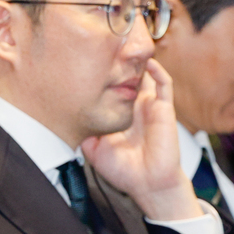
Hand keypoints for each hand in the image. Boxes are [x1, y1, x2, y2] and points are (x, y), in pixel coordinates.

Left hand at [82, 58, 201, 221]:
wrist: (149, 185)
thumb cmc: (126, 172)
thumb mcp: (94, 151)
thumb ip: (84, 132)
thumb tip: (68, 117)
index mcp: (120, 115)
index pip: (112, 89)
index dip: (104, 76)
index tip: (90, 63)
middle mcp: (135, 108)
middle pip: (129, 77)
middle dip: (121, 63)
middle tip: (109, 48)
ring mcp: (150, 107)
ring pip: (147, 76)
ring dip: (139, 62)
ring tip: (129, 47)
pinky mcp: (164, 109)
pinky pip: (164, 84)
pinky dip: (158, 71)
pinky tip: (148, 63)